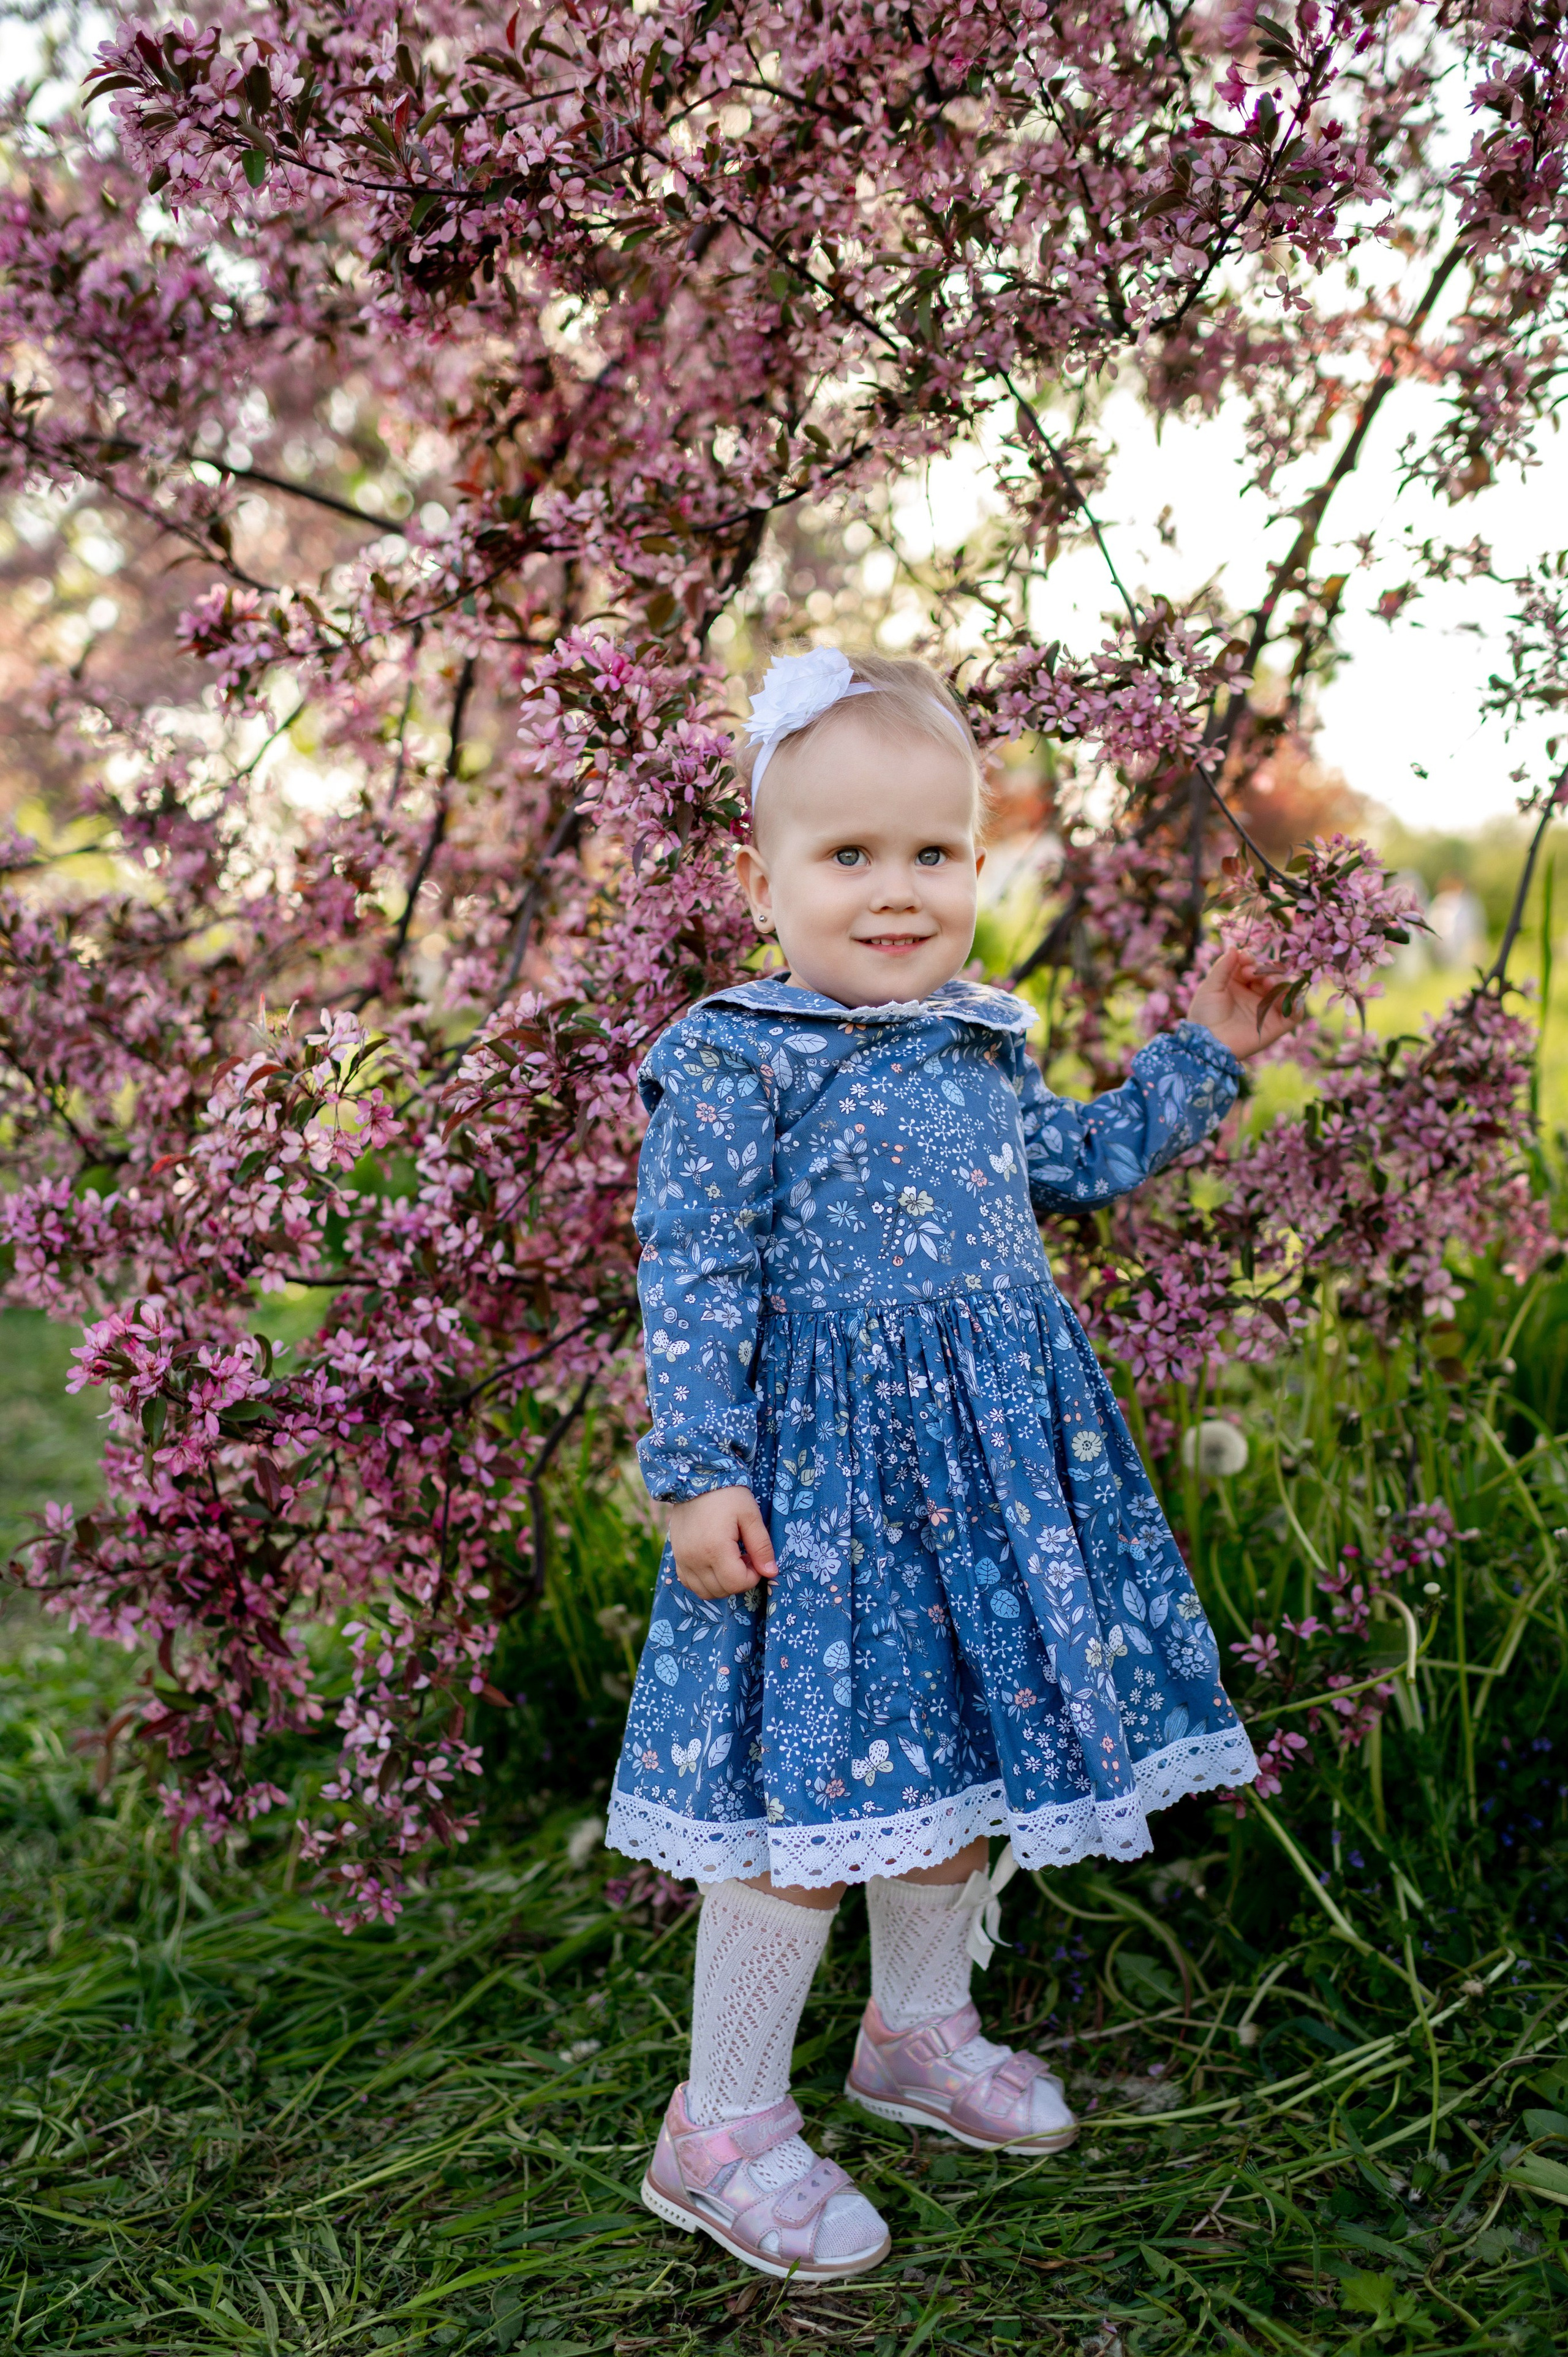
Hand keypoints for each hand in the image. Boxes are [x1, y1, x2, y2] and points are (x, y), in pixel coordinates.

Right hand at [667, 1484, 777, 1597]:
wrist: (695, 1479)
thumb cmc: (728, 1495)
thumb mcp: (751, 1516)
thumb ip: (761, 1546)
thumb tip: (771, 1573)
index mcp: (715, 1548)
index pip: (736, 1583)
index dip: (752, 1576)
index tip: (755, 1559)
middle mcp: (695, 1558)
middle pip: (721, 1590)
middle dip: (739, 1580)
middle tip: (745, 1558)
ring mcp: (683, 1559)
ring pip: (705, 1591)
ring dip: (722, 1584)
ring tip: (730, 1561)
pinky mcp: (677, 1557)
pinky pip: (690, 1583)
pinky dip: (705, 1582)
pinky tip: (715, 1564)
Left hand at [1188, 944, 1298, 1060]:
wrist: (1206, 1043)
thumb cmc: (1204, 1015)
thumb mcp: (1210, 986)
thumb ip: (1223, 966)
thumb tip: (1235, 947)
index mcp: (1238, 984)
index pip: (1252, 965)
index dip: (1251, 959)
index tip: (1244, 959)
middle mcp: (1254, 995)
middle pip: (1270, 975)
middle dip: (1265, 970)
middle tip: (1254, 973)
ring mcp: (1266, 1010)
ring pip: (1284, 990)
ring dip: (1279, 982)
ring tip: (1267, 983)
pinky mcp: (1276, 1026)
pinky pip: (1294, 1014)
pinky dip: (1296, 1003)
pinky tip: (1287, 997)